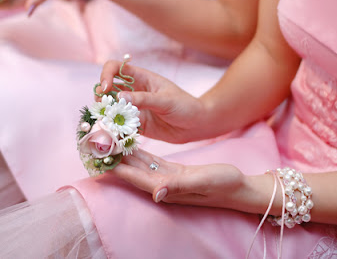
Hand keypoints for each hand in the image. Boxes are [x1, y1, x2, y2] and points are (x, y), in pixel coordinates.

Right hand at [98, 60, 204, 143]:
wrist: (196, 125)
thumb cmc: (185, 106)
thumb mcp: (165, 100)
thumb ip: (143, 99)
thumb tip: (119, 96)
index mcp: (141, 78)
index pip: (115, 68)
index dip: (106, 74)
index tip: (106, 87)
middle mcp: (133, 91)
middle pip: (107, 87)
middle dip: (101, 96)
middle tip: (103, 108)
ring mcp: (133, 108)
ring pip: (110, 106)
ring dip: (105, 113)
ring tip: (106, 121)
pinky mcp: (134, 124)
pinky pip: (118, 124)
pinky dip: (112, 128)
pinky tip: (113, 133)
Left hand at [111, 149, 246, 208]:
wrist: (240, 188)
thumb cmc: (224, 185)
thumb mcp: (202, 181)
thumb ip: (179, 186)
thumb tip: (156, 194)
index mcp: (166, 188)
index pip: (135, 177)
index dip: (117, 169)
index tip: (99, 159)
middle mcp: (162, 185)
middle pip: (132, 171)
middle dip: (114, 159)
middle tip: (96, 145)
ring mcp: (167, 179)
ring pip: (139, 165)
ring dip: (123, 154)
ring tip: (107, 141)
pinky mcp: (173, 172)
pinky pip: (150, 161)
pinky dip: (138, 152)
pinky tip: (129, 143)